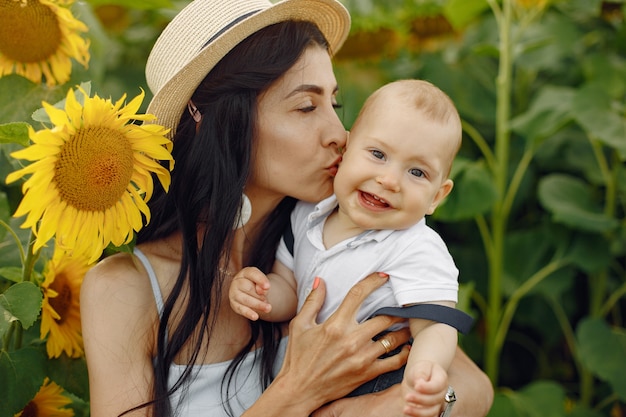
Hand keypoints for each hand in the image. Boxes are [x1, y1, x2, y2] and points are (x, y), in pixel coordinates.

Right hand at [229, 266, 270, 320]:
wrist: (251, 292)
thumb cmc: (256, 285)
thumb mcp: (261, 281)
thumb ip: (262, 283)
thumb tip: (261, 290)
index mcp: (244, 273)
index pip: (252, 274)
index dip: (260, 280)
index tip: (268, 287)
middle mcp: (237, 282)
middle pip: (248, 288)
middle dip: (260, 295)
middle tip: (266, 299)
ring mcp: (234, 293)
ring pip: (246, 299)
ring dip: (258, 304)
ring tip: (268, 308)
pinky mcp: (234, 304)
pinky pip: (241, 309)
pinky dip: (249, 313)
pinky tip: (255, 316)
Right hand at [272, 273, 410, 413]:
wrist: (299, 390)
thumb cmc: (297, 357)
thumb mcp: (299, 325)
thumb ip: (313, 301)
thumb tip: (320, 281)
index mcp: (335, 325)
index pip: (358, 295)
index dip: (373, 282)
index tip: (383, 277)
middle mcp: (351, 340)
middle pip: (384, 316)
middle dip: (396, 308)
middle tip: (402, 304)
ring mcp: (362, 358)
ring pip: (393, 338)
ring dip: (402, 329)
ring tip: (406, 323)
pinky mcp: (367, 373)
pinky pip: (394, 362)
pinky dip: (404, 353)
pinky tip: (406, 347)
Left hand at [402, 361, 447, 416]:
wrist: (419, 377)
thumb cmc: (421, 370)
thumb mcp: (421, 366)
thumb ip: (421, 373)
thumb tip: (419, 383)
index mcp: (442, 380)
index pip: (438, 386)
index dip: (427, 388)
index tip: (416, 386)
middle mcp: (441, 393)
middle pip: (435, 400)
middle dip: (420, 400)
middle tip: (407, 397)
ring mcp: (437, 404)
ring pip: (431, 412)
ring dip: (418, 412)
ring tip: (405, 409)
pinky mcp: (429, 411)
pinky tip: (409, 413)